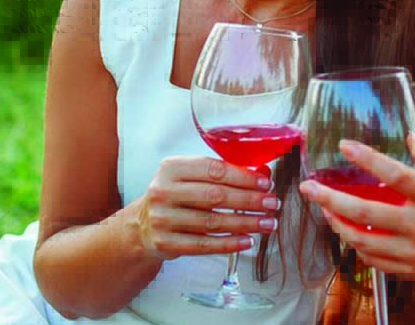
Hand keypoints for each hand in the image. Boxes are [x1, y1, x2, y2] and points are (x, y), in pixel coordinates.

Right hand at [133, 156, 280, 260]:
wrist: (142, 225)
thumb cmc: (176, 196)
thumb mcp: (191, 177)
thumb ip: (224, 173)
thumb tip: (263, 173)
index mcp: (171, 168)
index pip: (214, 170)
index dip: (243, 177)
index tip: (265, 183)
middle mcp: (163, 191)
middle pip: (215, 196)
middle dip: (249, 201)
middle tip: (272, 203)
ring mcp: (162, 219)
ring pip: (212, 222)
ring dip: (245, 223)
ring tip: (267, 223)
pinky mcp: (165, 243)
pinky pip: (203, 245)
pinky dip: (229, 243)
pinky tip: (247, 240)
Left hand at [299, 138, 414, 290]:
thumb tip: (410, 139)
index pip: (394, 175)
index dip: (366, 158)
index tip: (345, 146)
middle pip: (364, 214)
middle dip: (329, 199)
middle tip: (308, 187)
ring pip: (362, 242)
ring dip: (337, 225)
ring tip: (324, 210)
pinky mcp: (414, 271)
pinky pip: (376, 262)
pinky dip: (358, 248)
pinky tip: (350, 233)